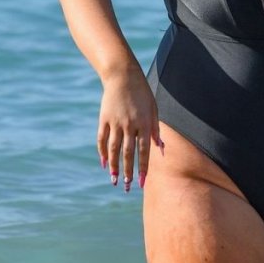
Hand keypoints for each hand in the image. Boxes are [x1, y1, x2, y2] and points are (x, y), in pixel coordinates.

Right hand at [96, 64, 162, 191]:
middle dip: (128, 172)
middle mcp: (130, 125)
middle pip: (128, 153)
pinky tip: (104, 163)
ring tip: (114, 180)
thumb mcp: (153, 108)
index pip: (144, 151)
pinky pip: (102, 139)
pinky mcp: (104, 119)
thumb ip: (156, 129)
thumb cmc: (142, 93)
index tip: (143, 183)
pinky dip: (103, 152)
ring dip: (114, 166)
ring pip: (114, 149)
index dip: (143, 168)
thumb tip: (161, 149)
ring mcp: (115, 122)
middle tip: (127, 187)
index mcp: (144, 123)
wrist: (122, 75)